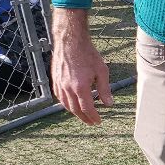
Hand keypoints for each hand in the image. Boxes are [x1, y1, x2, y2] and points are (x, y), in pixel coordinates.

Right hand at [51, 8, 112, 125]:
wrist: (70, 41)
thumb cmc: (88, 54)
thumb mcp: (102, 71)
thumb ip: (104, 89)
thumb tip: (109, 104)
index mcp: (81, 87)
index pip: (87, 108)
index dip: (93, 117)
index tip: (98, 121)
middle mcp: (68, 88)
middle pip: (75, 110)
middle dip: (84, 118)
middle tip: (91, 122)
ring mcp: (59, 85)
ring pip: (66, 105)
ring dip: (75, 113)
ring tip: (82, 115)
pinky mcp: (54, 80)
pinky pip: (59, 97)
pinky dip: (65, 104)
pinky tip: (70, 104)